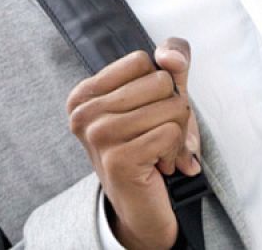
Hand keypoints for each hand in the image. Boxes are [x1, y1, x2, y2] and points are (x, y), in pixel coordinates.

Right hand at [66, 38, 201, 249]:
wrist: (141, 206)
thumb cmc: (150, 144)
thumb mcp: (161, 96)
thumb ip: (171, 62)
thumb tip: (170, 56)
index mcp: (84, 94)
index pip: (142, 60)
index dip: (160, 84)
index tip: (148, 112)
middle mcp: (83, 113)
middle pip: (160, 81)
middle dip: (174, 109)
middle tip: (157, 135)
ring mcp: (98, 136)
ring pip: (171, 107)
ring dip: (178, 133)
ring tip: (159, 150)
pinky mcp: (118, 160)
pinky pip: (171, 134)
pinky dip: (176, 151)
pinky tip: (159, 165)